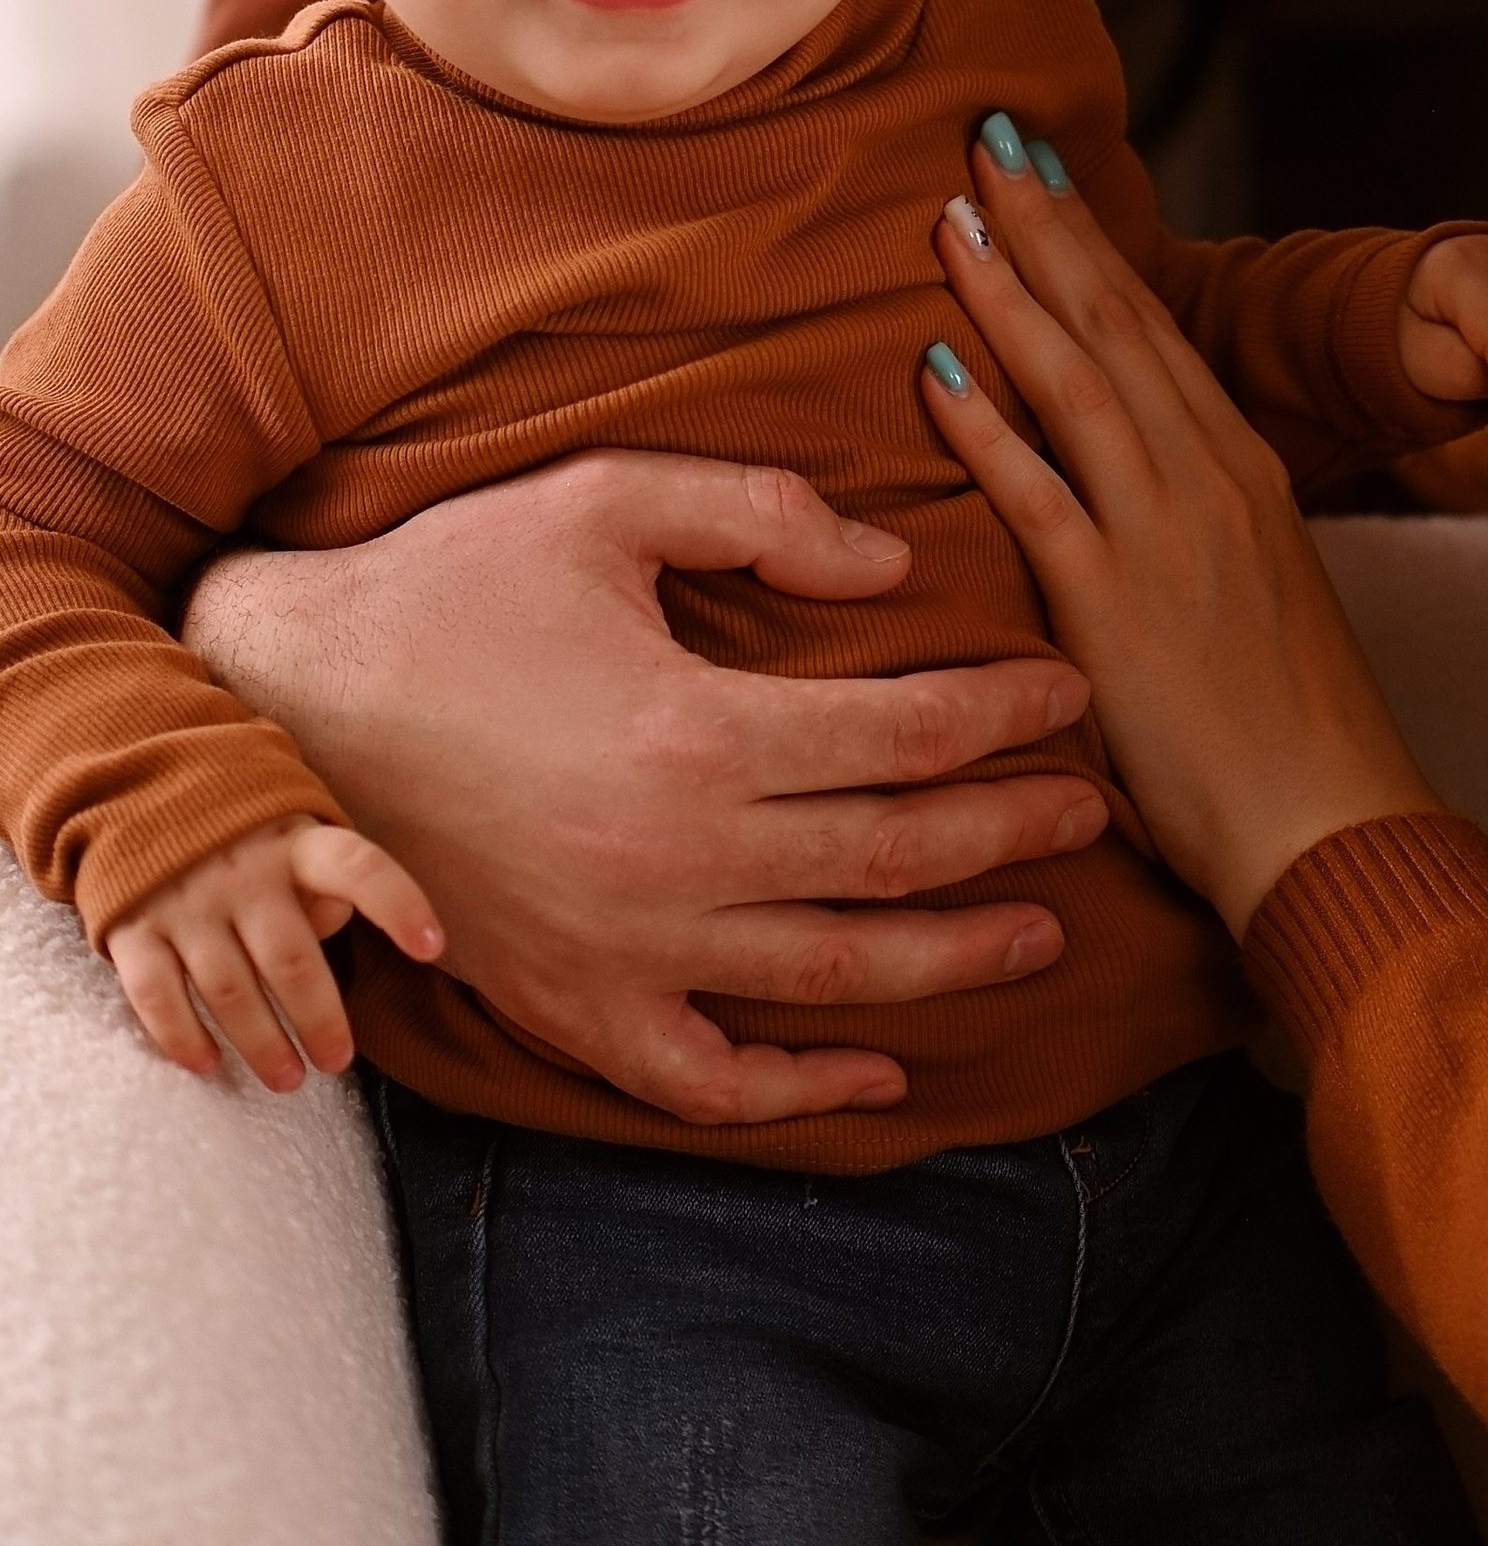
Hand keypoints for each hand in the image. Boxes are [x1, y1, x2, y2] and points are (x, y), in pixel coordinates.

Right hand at [106, 815, 441, 1092]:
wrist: (145, 793)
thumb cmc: (249, 832)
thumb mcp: (298, 833)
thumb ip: (322, 880)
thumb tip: (332, 927)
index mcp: (297, 843)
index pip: (359, 867)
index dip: (399, 903)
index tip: (433, 946)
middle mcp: (243, 873)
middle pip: (291, 961)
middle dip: (319, 1019)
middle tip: (338, 1062)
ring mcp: (186, 901)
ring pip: (228, 989)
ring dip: (261, 1042)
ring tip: (288, 1079)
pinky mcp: (135, 927)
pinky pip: (157, 995)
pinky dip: (182, 1037)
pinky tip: (208, 1065)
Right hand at [181, 452, 1108, 1127]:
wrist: (290, 706)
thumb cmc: (453, 585)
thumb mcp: (603, 501)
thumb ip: (759, 513)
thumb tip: (894, 564)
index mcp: (696, 730)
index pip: (904, 734)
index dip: (1004, 714)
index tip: (1071, 691)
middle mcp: (676, 859)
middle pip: (893, 859)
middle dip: (1011, 832)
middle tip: (1094, 806)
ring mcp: (624, 950)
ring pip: (830, 976)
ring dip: (952, 959)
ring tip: (1043, 932)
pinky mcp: (569, 1010)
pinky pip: (707, 1082)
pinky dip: (801, 1090)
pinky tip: (878, 1070)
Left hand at [927, 158, 1438, 937]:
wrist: (1333, 823)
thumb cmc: (1290, 726)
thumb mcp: (1254, 591)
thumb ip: (1190, 526)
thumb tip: (1122, 487)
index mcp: (1243, 468)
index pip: (1152, 327)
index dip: (1090, 244)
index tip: (1041, 172)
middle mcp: (1209, 478)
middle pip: (1115, 324)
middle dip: (1048, 226)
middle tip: (990, 141)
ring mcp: (1167, 536)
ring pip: (1077, 383)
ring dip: (1010, 293)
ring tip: (951, 217)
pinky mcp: (1120, 609)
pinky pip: (1042, 497)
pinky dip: (988, 427)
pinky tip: (937, 371)